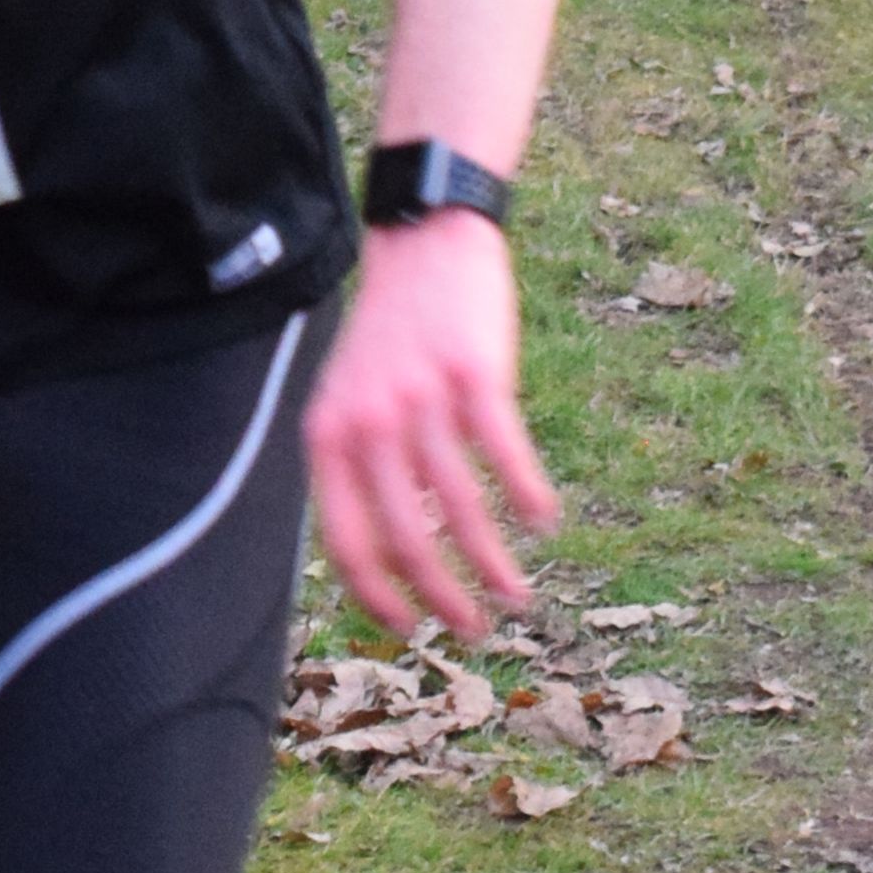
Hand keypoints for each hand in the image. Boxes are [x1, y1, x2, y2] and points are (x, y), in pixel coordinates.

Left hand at [305, 216, 555, 643]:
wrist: (424, 242)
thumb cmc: (391, 333)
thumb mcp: (350, 397)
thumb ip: (358, 465)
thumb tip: (391, 554)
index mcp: (329, 436)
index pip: (346, 540)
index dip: (378, 595)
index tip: (410, 630)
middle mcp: (369, 422)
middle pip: (407, 537)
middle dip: (443, 598)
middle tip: (475, 630)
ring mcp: (422, 397)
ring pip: (459, 507)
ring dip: (492, 563)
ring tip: (517, 595)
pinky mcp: (474, 373)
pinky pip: (504, 453)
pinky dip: (527, 496)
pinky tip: (544, 521)